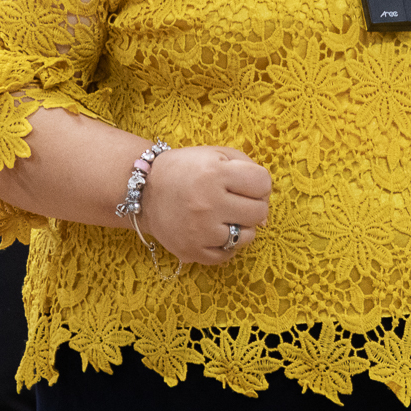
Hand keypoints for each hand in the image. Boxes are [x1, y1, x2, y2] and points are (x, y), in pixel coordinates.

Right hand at [137, 145, 271, 265]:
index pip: (263, 183)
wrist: (145, 191)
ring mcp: (200, 231)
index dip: (258, 183)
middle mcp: (208, 203)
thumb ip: (249, 170)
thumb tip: (265, 215)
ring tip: (223, 217)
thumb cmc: (186, 169)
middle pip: (259, 212)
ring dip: (240, 227)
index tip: (245, 183)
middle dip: (252, 205)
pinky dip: (225, 245)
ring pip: (246, 237)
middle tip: (236, 201)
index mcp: (214, 173)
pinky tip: (214, 232)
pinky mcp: (192, 251)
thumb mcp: (216, 154)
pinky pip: (227, 256)